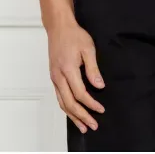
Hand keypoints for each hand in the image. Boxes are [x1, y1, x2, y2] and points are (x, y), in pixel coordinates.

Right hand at [47, 17, 105, 133]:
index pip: (80, 93)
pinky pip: (59, 97)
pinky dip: (66, 107)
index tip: (100, 109)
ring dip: (73, 116)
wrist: (58, 27)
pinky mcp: (54, 77)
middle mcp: (58, 76)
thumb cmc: (73, 35)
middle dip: (81, 116)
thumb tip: (99, 86)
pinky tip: (72, 112)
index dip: (91, 104)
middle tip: (92, 125)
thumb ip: (93, 69)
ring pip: (62, 103)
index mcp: (68, 69)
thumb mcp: (88, 48)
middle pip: (69, 103)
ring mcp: (54, 78)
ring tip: (83, 125)